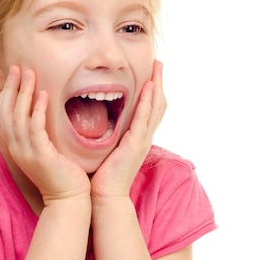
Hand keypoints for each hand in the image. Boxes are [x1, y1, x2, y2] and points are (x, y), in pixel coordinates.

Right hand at [0, 66, 90, 202]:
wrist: (68, 198)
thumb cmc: (61, 172)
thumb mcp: (44, 149)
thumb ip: (38, 131)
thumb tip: (40, 110)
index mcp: (16, 146)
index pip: (1, 115)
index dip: (5, 93)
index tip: (13, 75)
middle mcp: (16, 148)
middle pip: (6, 112)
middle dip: (11, 87)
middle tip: (18, 67)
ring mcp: (26, 152)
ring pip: (18, 117)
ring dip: (24, 93)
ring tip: (30, 74)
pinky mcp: (41, 155)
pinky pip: (35, 128)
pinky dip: (38, 110)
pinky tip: (44, 95)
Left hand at [90, 60, 165, 198]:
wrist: (106, 196)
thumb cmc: (103, 175)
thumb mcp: (108, 149)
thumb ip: (109, 135)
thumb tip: (99, 122)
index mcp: (138, 137)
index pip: (150, 110)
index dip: (153, 91)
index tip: (151, 73)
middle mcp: (144, 137)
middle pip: (158, 104)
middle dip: (159, 83)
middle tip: (159, 64)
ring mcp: (142, 140)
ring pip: (155, 108)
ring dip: (157, 86)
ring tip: (158, 68)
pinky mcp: (136, 144)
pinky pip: (144, 118)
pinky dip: (148, 102)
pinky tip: (149, 87)